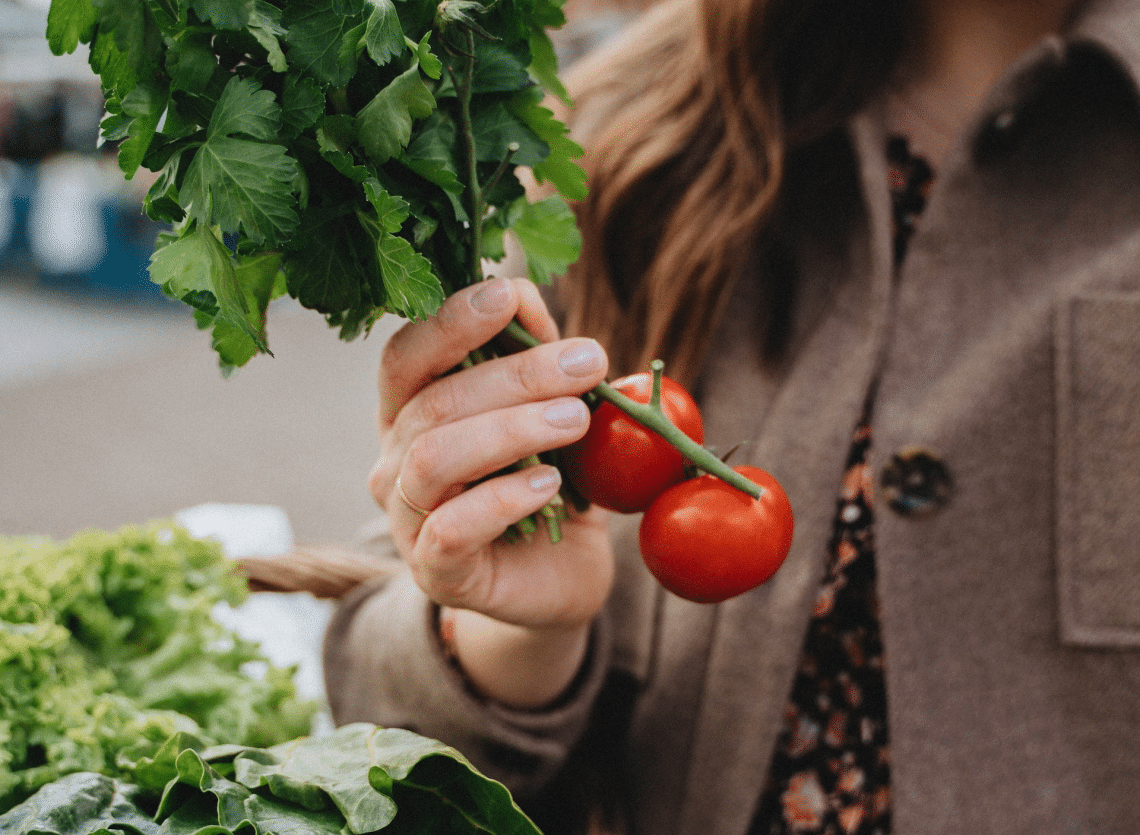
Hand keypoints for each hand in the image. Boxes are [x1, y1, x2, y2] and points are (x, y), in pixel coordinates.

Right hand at [369, 277, 614, 634]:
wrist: (561, 576)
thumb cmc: (548, 481)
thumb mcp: (548, 408)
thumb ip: (530, 352)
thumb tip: (522, 290)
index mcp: (411, 412)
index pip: (405, 356)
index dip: (450, 321)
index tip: (508, 293)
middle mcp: (394, 461)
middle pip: (432, 403)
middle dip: (514, 374)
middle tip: (586, 362)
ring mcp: (406, 519)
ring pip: (432, 459)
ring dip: (510, 430)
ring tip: (576, 420)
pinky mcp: (435, 571)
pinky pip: (450, 530)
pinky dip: (503, 499)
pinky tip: (549, 483)